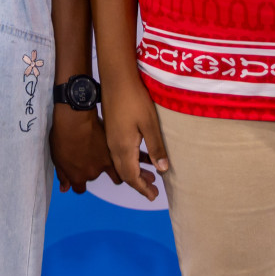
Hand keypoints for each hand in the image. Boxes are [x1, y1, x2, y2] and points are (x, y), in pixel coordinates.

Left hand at [50, 106, 118, 193]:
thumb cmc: (62, 135)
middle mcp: (91, 174)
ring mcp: (103, 164)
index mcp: (76, 176)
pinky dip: (121, 166)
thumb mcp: (57, 157)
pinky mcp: (112, 154)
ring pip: (111, 175)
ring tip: (102, 155)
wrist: (75, 120)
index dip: (78, 183)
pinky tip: (120, 161)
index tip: (78, 176)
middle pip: (92, 176)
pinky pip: (120, 167)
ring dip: (108, 168)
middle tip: (85, 154)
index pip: (79, 189)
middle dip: (89, 168)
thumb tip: (65, 188)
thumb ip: (63, 175)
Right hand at [101, 76, 167, 201]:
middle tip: (153, 192)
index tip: (153, 197)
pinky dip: (130, 162)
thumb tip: (163, 169)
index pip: (132, 177)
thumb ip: (156, 147)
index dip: (142, 188)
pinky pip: (119, 154)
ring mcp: (111, 139)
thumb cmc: (134, 99)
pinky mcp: (112, 131)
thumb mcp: (150, 124)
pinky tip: (140, 157)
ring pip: (121, 164)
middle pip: (125, 173)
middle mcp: (115, 146)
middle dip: (138, 184)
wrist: (116, 79)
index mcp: (124, 147)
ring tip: (150, 178)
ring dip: (135, 173)